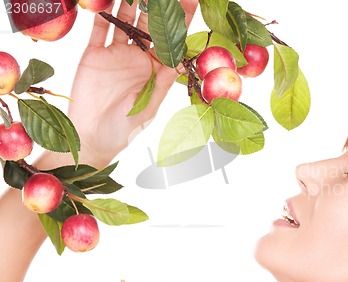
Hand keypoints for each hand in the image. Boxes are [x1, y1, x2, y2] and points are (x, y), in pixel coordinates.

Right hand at [67, 0, 197, 166]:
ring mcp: (117, 54)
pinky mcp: (95, 54)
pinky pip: (100, 29)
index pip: (171, 40)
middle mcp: (139, 58)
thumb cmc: (124, 130)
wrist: (91, 137)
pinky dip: (103, 13)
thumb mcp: (147, 107)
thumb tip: (181, 61)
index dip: (180, 20)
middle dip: (158, 4)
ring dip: (131, 2)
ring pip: (126, 21)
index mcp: (156, 70)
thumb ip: (162, 83)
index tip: (190, 0)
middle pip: (150, 25)